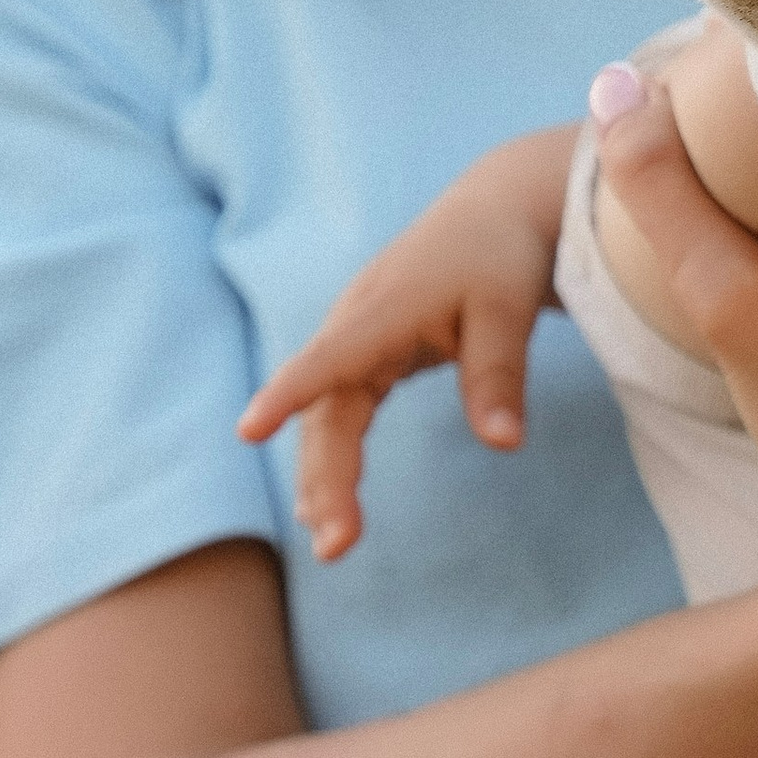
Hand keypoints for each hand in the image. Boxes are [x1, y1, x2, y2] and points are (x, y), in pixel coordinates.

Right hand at [240, 129, 576, 560]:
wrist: (495, 212)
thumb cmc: (501, 256)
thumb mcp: (508, 308)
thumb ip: (498, 374)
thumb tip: (504, 445)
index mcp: (383, 308)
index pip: (330, 357)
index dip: (290, 392)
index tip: (249, 428)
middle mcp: (355, 325)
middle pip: (326, 409)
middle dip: (325, 476)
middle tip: (336, 545)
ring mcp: (355, 340)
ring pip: (325, 417)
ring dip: (324, 478)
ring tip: (330, 541)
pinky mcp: (366, 354)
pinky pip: (338, 412)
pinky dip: (333, 458)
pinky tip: (327, 507)